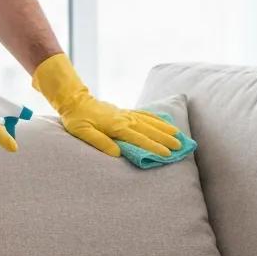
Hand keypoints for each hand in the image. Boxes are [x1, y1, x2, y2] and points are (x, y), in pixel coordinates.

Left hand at [32, 53, 181, 157]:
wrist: (75, 101)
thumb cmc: (77, 120)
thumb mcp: (83, 133)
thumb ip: (100, 142)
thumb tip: (117, 153)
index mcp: (116, 126)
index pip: (139, 138)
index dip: (154, 147)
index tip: (167, 154)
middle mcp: (124, 119)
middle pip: (149, 130)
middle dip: (165, 139)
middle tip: (180, 147)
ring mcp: (126, 114)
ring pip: (149, 122)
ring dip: (164, 129)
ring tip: (179, 135)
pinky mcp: (125, 112)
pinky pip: (144, 115)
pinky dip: (156, 119)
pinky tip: (164, 123)